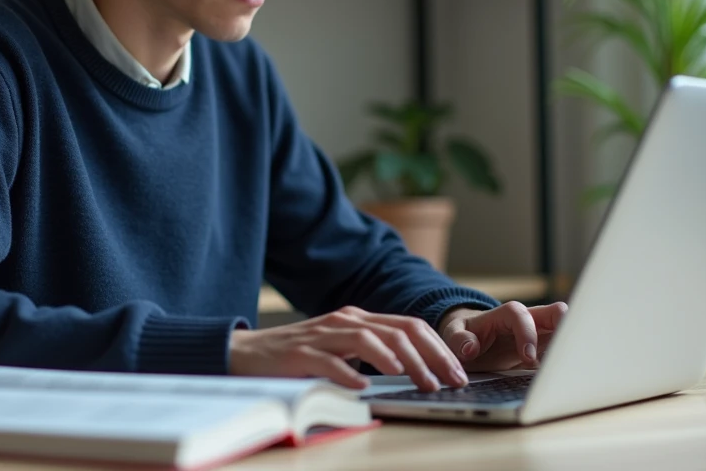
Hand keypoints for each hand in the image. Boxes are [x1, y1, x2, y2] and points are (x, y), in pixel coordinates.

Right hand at [229, 305, 468, 391]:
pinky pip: (329, 360)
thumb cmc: (298, 357)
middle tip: (449, 382)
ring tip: (418, 382)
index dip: (439, 349)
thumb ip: (372, 354)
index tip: (459, 374)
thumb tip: (417, 373)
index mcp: (358, 319)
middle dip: (430, 356)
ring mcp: (322, 335)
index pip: (409, 326)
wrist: (246, 353)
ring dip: (400, 362)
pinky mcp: (299, 353)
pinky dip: (349, 372)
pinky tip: (363, 386)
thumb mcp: (342, 351)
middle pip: (398, 330)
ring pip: (370, 340)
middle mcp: (345, 321)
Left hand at [437, 301, 568, 372]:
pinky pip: (563, 351)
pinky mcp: (546, 350)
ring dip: (572, 347)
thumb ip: (459, 339)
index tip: (528, 358)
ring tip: (572, 370)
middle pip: (557, 313)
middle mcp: (528, 321)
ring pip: (567, 330)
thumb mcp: (452, 335)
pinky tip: (567, 379)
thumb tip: (471, 348)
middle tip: (567, 355)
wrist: (471, 342)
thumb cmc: (464, 335)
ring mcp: (540, 334)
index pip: (521, 315)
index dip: (527, 334)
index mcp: (505, 315)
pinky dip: (567, 362)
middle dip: (568, 328)